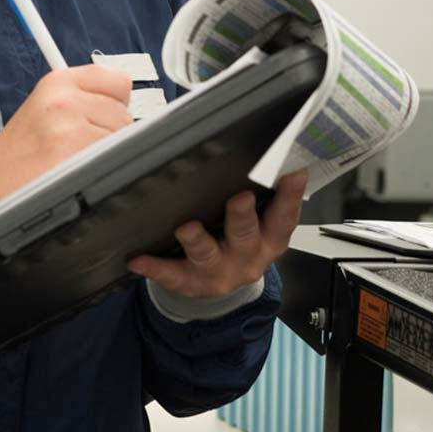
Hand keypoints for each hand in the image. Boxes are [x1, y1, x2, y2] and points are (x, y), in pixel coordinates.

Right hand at [0, 64, 132, 199]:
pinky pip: (109, 160)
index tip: (101, 114)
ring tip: (75, 156)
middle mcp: (63, 100)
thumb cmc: (27, 145)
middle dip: (110, 132)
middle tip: (79, 143)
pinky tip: (75, 170)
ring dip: (105, 152)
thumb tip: (129, 106)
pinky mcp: (71, 157)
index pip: (120, 81)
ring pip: (120, 140)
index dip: (116, 102)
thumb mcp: (50, 103)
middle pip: (124, 115)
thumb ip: (88, 96)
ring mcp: (67, 128)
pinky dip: (99, 169)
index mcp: (59, 81)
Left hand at [126, 168, 307, 297]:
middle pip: (246, 235)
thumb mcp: (262, 221)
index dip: (291, 195)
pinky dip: (155, 268)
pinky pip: (172, 276)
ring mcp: (220, 273)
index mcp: (271, 238)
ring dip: (198, 241)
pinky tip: (138, 260)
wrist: (223, 280)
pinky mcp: (192, 284)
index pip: (284, 217)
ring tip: (187, 228)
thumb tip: (268, 147)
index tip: (293, 171)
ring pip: (208, 256)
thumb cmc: (242, 239)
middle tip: (239, 198)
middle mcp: (249, 257)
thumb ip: (264, 190)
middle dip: (242, 217)